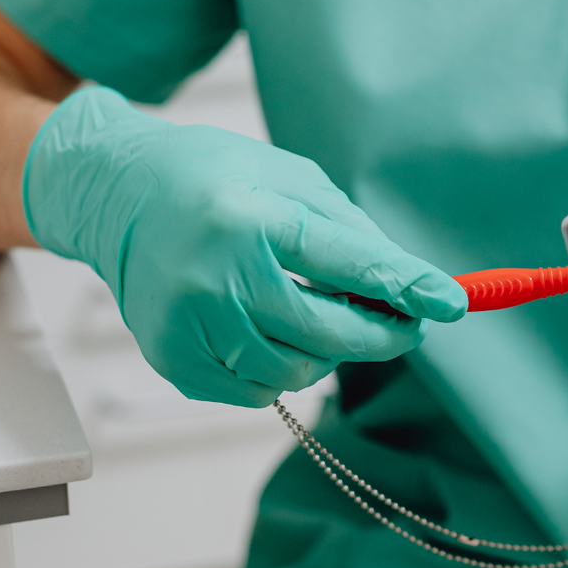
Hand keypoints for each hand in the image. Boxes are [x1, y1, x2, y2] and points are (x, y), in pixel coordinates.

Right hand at [24, 86, 466, 405]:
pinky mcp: (174, 358)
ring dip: (326, 353)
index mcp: (252, 217)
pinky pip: (255, 390)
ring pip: (296, 371)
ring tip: (317, 314)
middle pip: (328, 333)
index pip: (347, 264)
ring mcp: (190, 324)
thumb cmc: (213, 178)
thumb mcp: (288, 177)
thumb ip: (349, 231)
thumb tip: (407, 285)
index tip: (451, 304)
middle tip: (406, 326)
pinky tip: (267, 330)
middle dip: (380, 334)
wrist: (116, 195)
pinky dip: (278, 370)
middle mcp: (216, 275)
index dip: (405, 287)